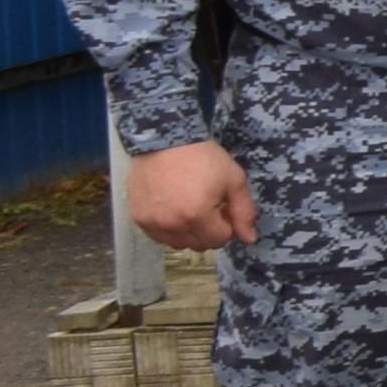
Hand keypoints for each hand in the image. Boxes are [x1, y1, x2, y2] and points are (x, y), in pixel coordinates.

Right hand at [121, 139, 254, 253]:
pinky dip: (169, 229)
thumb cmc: (203, 158)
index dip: (226, 225)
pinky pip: (158, 236)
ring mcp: (151, 222)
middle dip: (208, 231)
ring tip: (189, 207)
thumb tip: (249, 240)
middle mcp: (171, 225)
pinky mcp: (137, 217)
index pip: (219, 240)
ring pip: (177, 243)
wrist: (164, 141)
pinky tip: (172, 209)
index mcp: (197, 216)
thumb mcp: (233, 180)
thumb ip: (243, 212)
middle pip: (198, 245)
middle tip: (207, 207)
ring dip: (188, 233)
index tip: (223, 208)